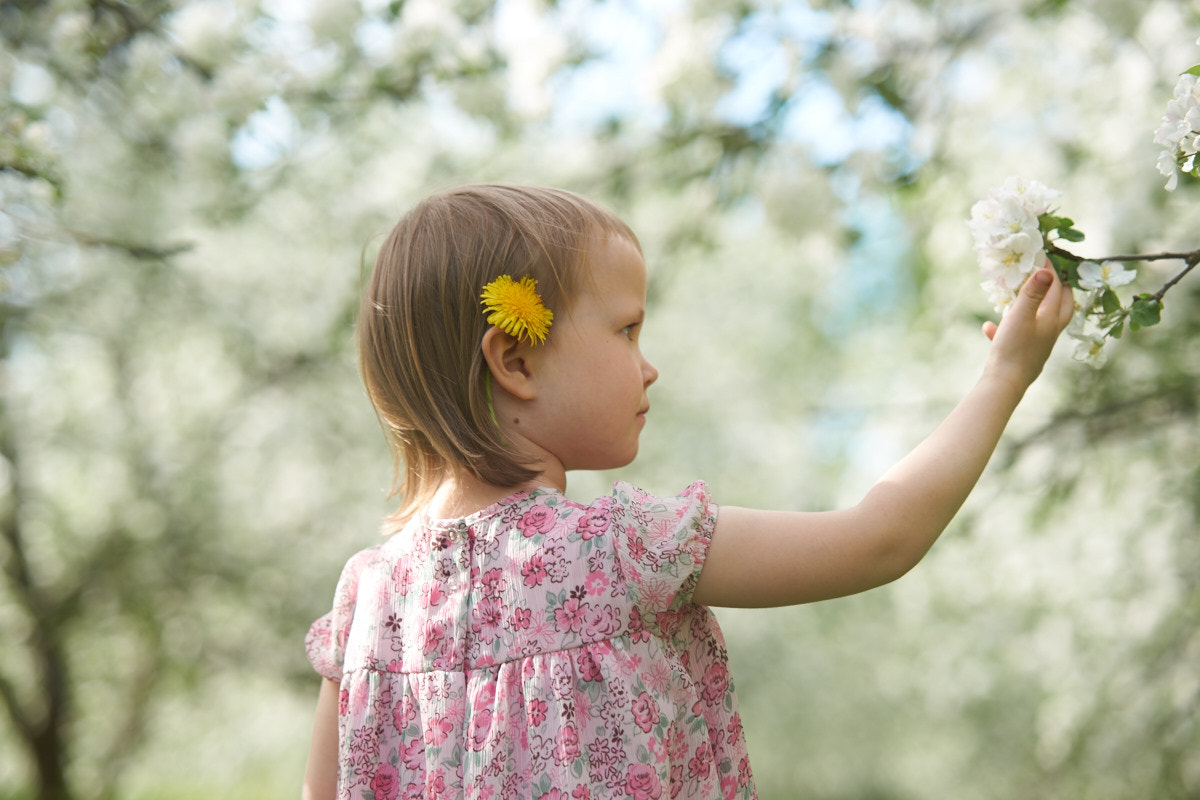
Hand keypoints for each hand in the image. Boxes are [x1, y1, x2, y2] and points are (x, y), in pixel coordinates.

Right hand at [981, 263, 1074, 389]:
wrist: (1005, 384)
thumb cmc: (1014, 348)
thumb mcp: (1020, 316)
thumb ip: (1032, 293)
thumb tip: (1046, 270)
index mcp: (1051, 319)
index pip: (1056, 289)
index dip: (1050, 271)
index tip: (1043, 256)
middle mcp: (1049, 331)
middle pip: (1062, 306)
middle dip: (1059, 290)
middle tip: (1053, 276)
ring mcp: (1037, 344)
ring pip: (1042, 321)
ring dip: (1036, 306)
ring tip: (1024, 297)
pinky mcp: (1023, 355)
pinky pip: (1016, 337)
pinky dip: (1005, 329)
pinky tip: (989, 327)